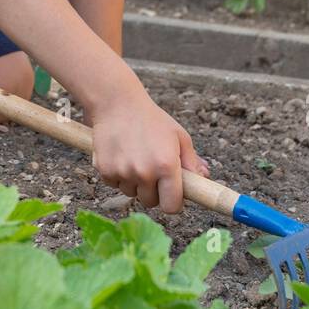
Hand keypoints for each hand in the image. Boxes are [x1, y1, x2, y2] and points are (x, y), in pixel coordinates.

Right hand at [89, 90, 211, 212]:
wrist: (117, 102)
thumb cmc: (151, 118)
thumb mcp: (178, 136)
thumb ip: (191, 161)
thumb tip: (203, 179)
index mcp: (167, 165)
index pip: (171, 207)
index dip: (173, 203)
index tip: (171, 195)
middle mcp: (145, 172)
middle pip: (150, 202)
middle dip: (153, 191)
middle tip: (152, 170)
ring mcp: (123, 172)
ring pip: (131, 193)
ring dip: (134, 183)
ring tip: (134, 158)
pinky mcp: (105, 170)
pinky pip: (114, 184)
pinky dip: (117, 175)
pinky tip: (121, 155)